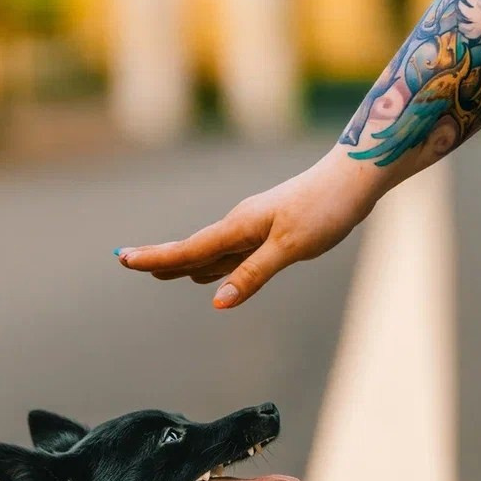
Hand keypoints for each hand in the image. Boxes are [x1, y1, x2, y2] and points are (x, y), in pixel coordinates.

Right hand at [115, 145, 387, 310]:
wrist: (356, 177)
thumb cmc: (326, 209)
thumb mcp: (290, 248)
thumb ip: (253, 275)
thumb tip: (218, 303)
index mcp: (239, 226)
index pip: (188, 249)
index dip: (155, 258)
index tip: (124, 260)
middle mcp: (240, 225)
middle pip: (192, 249)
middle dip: (160, 258)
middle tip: (127, 262)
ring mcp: (253, 227)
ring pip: (211, 252)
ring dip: (183, 262)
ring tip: (158, 270)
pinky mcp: (269, 230)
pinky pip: (231, 252)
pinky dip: (212, 264)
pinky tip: (209, 273)